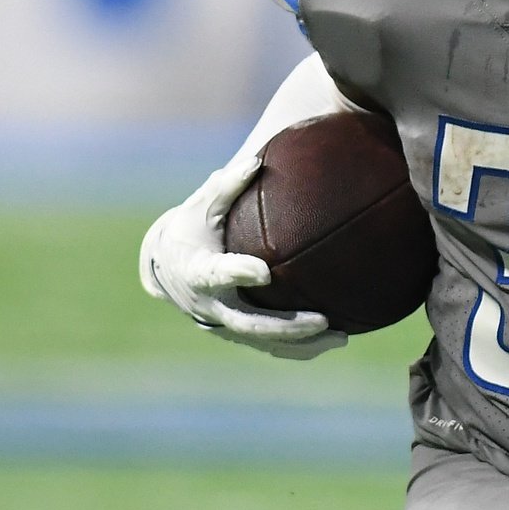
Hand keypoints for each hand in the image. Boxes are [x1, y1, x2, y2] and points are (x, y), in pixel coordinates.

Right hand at [138, 151, 346, 360]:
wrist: (166, 267)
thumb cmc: (189, 229)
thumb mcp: (200, 207)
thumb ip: (225, 187)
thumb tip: (255, 161)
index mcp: (197, 271)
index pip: (217, 274)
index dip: (238, 274)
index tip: (265, 272)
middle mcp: (209, 304)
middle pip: (248, 323)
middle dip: (285, 326)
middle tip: (322, 320)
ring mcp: (223, 323)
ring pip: (262, 341)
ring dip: (301, 344)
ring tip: (342, 338)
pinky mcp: (235, 332)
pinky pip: (268, 345)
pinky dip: (298, 347)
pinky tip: (333, 340)